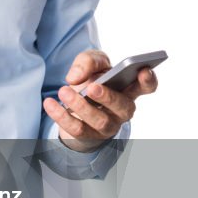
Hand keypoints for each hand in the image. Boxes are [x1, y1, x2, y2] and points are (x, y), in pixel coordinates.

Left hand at [42, 49, 158, 152]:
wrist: (75, 102)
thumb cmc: (91, 79)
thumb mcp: (91, 63)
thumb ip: (88, 62)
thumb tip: (76, 77)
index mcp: (128, 89)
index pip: (146, 86)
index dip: (148, 80)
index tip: (143, 70)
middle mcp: (122, 109)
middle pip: (123, 106)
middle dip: (108, 97)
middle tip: (92, 87)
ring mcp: (108, 125)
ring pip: (99, 120)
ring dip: (80, 106)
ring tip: (63, 91)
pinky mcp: (89, 135)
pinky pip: (77, 129)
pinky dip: (61, 116)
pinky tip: (49, 103)